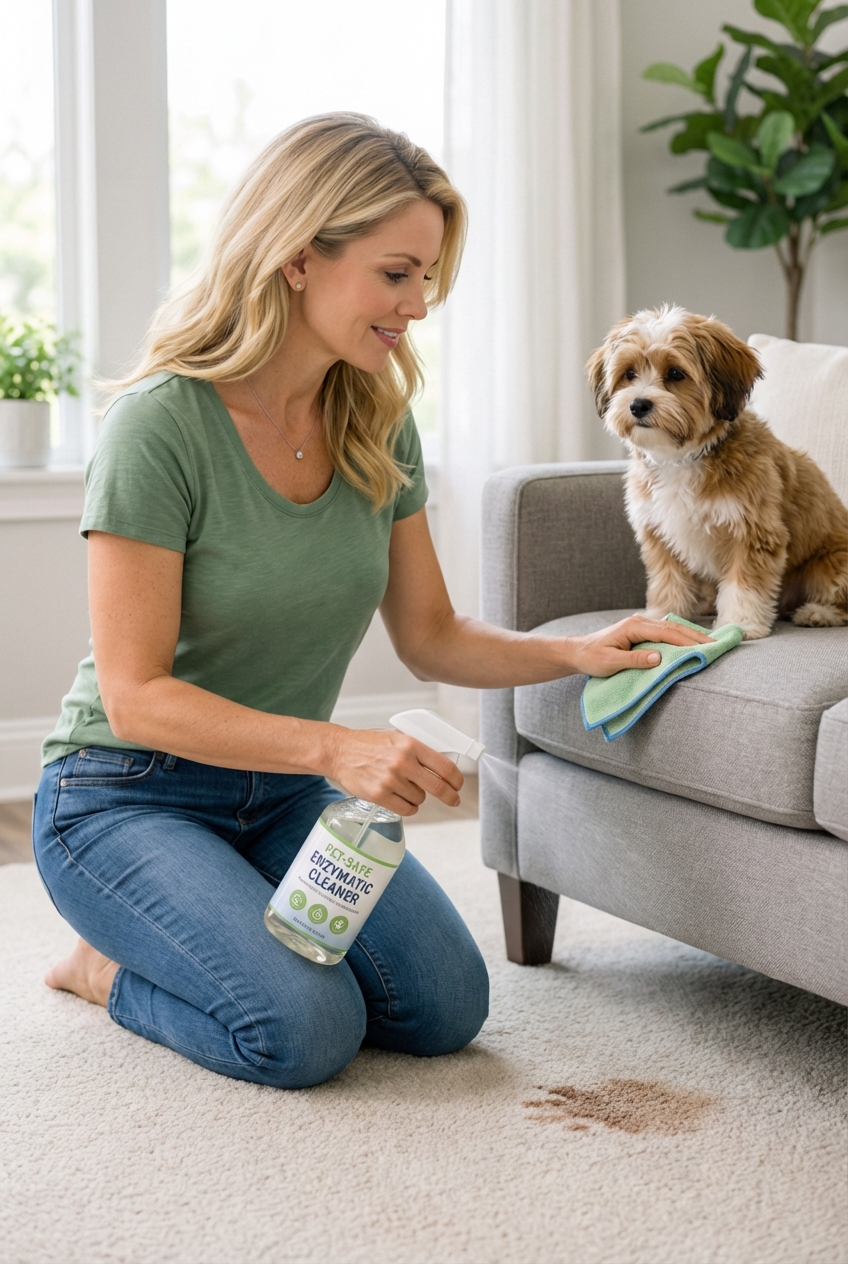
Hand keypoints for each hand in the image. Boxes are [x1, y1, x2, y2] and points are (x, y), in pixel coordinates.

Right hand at [325, 727, 463, 816]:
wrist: (339, 751)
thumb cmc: (368, 744)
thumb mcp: (396, 737)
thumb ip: (417, 750)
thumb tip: (441, 765)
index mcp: (410, 744)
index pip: (444, 766)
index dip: (456, 779)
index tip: (458, 785)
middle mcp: (403, 762)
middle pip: (438, 787)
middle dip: (450, 796)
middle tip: (454, 800)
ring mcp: (391, 780)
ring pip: (420, 799)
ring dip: (418, 797)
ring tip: (405, 787)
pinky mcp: (379, 795)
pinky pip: (406, 809)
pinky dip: (408, 807)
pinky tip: (402, 799)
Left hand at [565, 615, 713, 677]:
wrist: (577, 652)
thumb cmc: (591, 658)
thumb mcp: (610, 663)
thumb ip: (635, 660)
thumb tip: (659, 657)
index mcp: (634, 626)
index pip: (667, 633)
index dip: (687, 640)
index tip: (706, 648)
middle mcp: (640, 622)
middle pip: (674, 627)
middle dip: (696, 636)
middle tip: (718, 645)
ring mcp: (641, 626)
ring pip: (672, 629)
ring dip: (691, 636)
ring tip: (711, 644)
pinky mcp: (642, 632)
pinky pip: (666, 634)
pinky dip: (681, 638)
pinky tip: (692, 643)